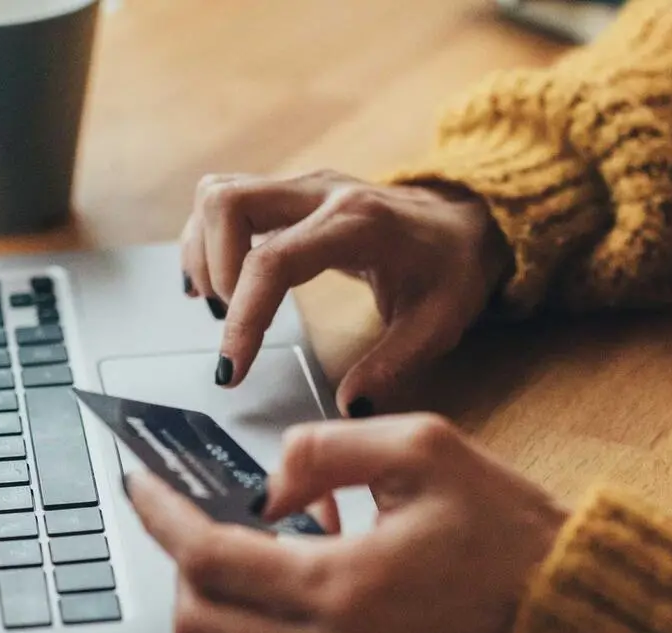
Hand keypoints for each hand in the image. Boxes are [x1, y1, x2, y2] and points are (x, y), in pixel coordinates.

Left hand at [125, 414, 568, 632]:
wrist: (576, 616)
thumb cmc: (510, 529)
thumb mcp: (424, 448)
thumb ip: (325, 448)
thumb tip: (267, 483)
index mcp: (343, 586)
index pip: (209, 559)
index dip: (161, 518)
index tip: (138, 482)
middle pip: (199, 620)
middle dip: (179, 561)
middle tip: (187, 509)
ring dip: (231, 586)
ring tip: (272, 528)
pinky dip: (279, 608)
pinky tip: (319, 561)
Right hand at [180, 170, 510, 416]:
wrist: (466, 222)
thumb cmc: (451, 269)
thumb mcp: (439, 325)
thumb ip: (393, 366)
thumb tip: (348, 406)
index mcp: (357, 224)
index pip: (272, 261)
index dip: (244, 318)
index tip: (232, 369)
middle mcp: (321, 193)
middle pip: (228, 202)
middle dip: (213, 269)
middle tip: (230, 321)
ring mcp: (302, 187)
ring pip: (219, 195)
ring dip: (204, 251)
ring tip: (221, 304)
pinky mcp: (290, 193)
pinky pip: (227, 200)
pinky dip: (208, 240)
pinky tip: (217, 283)